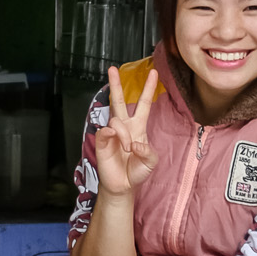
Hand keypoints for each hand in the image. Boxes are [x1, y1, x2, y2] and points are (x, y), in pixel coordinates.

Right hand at [93, 64, 158, 196]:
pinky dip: (113, 135)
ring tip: (126, 148)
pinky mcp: (102, 142)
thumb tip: (135, 143)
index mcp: (138, 127)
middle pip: (119, 101)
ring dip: (123, 133)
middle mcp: (124, 127)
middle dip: (115, 84)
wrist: (123, 186)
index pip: (144, 104)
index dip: (149, 89)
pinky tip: (116, 141)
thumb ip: (148, 152)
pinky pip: (105, 131)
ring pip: (115, 119)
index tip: (154, 73)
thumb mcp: (151, 162)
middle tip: (112, 69)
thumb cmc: (137, 172)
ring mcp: (112, 133)